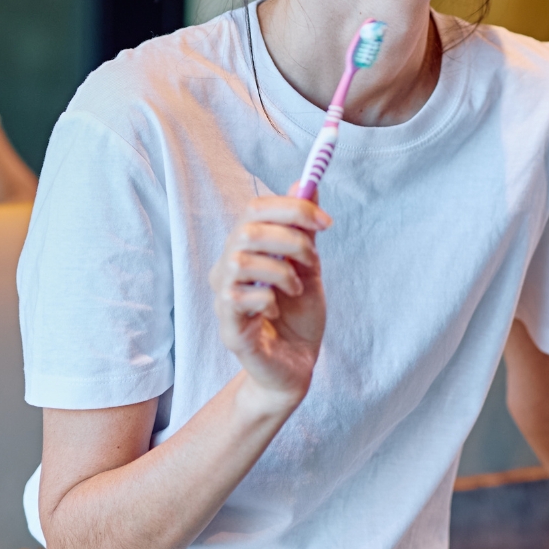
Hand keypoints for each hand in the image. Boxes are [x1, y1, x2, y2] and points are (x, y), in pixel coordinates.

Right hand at [209, 189, 328, 406]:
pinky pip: (241, 297)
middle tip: (312, 258)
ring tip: (295, 287)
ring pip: (242, 260)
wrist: (297, 365)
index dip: (291, 207)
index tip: (325, 221)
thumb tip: (305, 183)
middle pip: (247, 231)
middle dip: (290, 238)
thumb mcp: (310, 266)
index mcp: (245, 249)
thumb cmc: (298, 316)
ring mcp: (224, 298)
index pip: (255, 209)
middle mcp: (227, 269)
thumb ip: (304, 229)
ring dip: (281, 270)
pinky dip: (269, 298)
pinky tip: (276, 311)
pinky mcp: (228, 327)